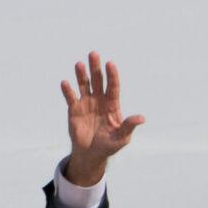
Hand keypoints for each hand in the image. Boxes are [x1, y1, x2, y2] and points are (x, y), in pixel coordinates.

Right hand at [59, 51, 144, 184]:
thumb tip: (142, 118)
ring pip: (84, 85)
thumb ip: (129, 126)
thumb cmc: (109, 145)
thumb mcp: (122, 137)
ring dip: (81, 75)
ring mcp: (86, 103)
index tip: (110, 64)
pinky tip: (65, 83)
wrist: (91, 153)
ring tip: (79, 64)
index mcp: (112, 105)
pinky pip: (71, 97)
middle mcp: (99, 100)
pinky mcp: (74, 109)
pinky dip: (68, 90)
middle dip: (96, 68)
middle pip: (98, 80)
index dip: (112, 75)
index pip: (113, 87)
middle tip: (94, 54)